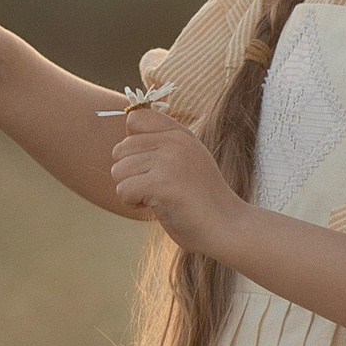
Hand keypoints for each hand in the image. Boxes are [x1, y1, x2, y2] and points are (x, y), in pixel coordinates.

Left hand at [107, 103, 242, 253]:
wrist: (226, 227)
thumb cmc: (201, 201)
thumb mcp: (186, 161)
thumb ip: (161, 146)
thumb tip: (123, 143)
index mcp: (180, 134)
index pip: (135, 118)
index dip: (132, 144)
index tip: (149, 165)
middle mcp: (175, 141)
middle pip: (120, 149)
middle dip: (129, 174)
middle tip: (155, 187)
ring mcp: (169, 161)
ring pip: (118, 170)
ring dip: (131, 190)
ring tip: (157, 197)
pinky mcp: (162, 183)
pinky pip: (123, 190)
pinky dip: (133, 204)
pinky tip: (156, 206)